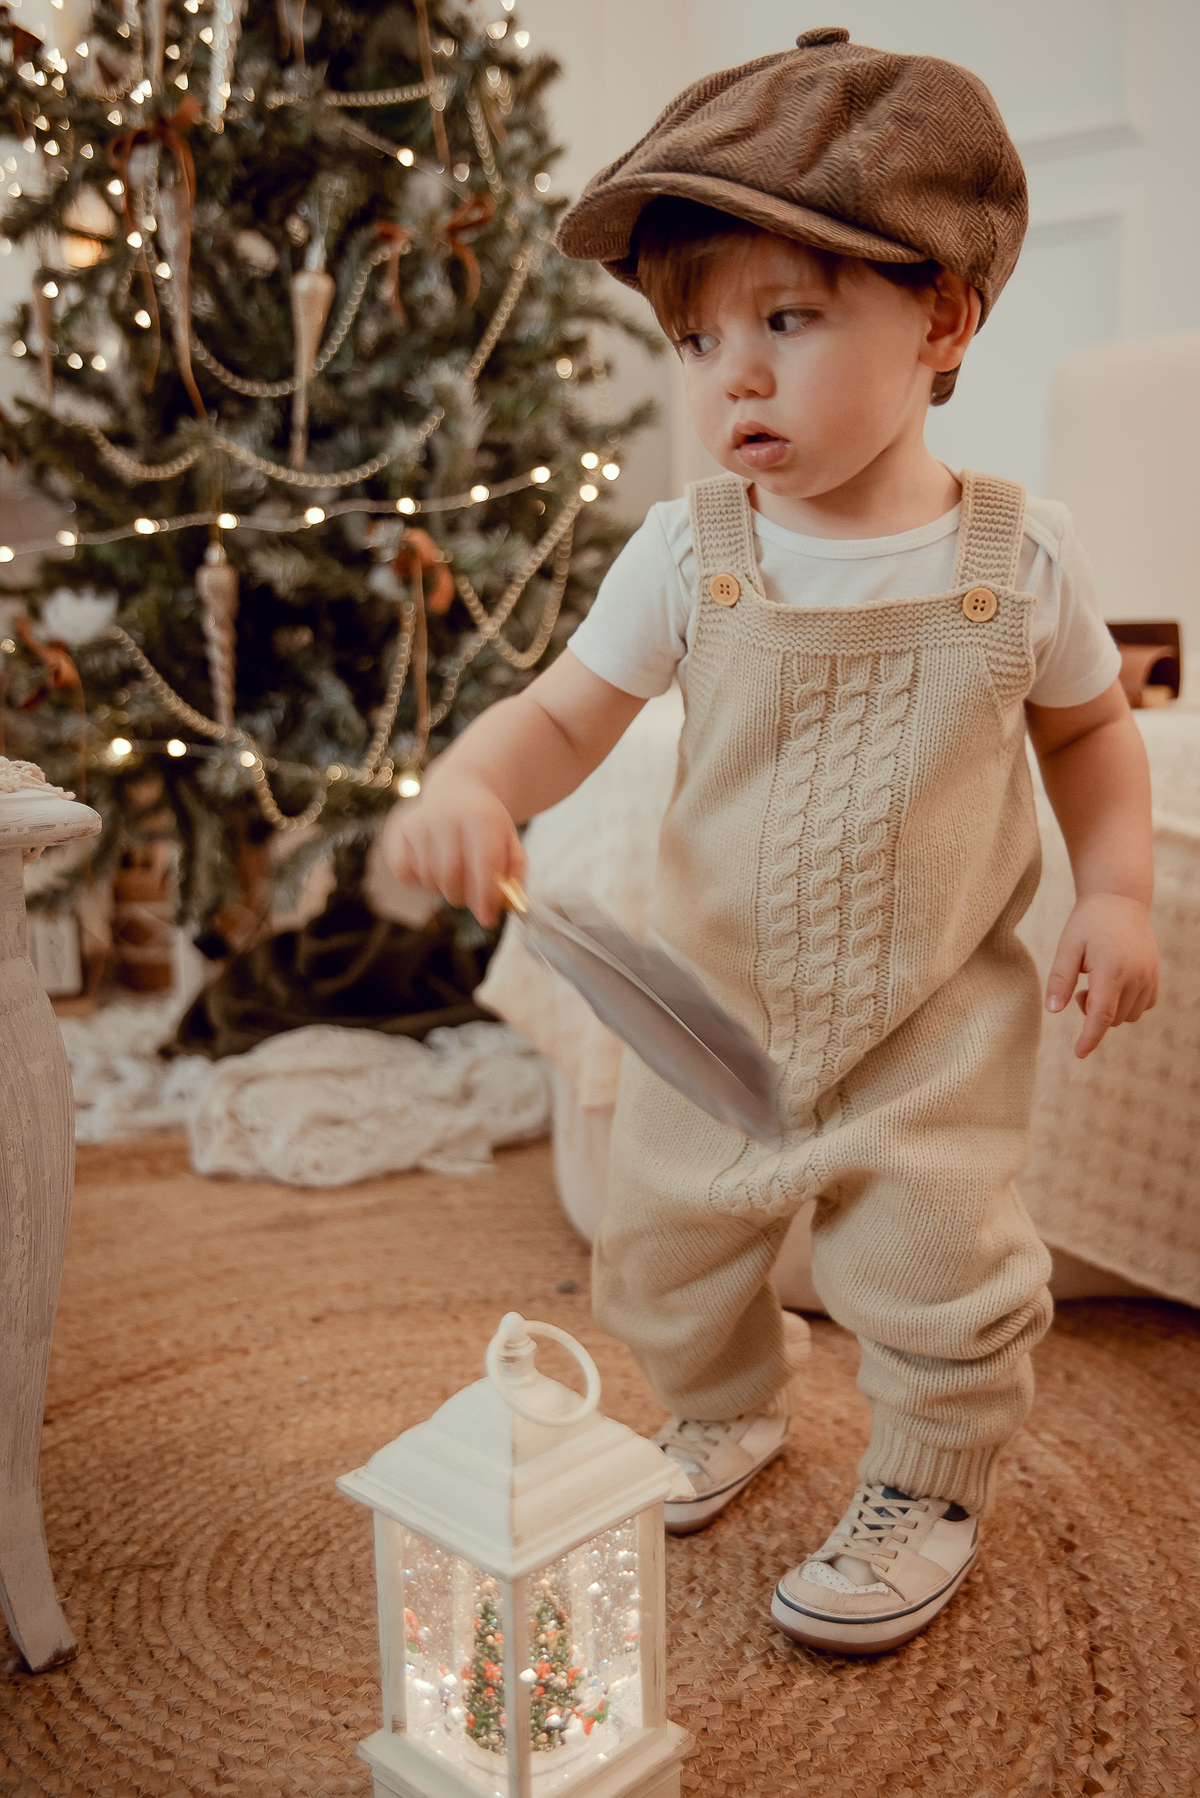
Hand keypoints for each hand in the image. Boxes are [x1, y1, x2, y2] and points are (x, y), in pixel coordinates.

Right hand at [379, 772, 525, 927]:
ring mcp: (420, 824)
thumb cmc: (487, 824)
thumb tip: (510, 904)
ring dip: (442, 888)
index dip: (485, 897)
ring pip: (429, 879)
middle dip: (463, 897)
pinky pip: (405, 873)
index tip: (488, 919)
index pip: (483, 865)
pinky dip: (418, 880)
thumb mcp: (510, 839)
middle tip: (471, 894)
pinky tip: (431, 867)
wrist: (458, 789)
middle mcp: (447, 818)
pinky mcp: (400, 831)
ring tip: (454, 872)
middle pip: (451, 879)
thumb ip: (516, 870)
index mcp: (481, 819)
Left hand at [1045, 893, 1158, 1058]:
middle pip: (1113, 1019)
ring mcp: (1150, 977)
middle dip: (1093, 1013)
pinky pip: (1143, 1006)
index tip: (1079, 1053)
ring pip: (1129, 1016)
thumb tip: (1053, 1010)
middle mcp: (1136, 976)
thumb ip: (1060, 980)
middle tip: (1081, 986)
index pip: (1102, 1016)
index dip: (1090, 1038)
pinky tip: (1114, 984)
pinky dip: (1127, 1005)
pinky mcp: (1155, 976)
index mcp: (1112, 970)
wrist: (1120, 900)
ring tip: (1096, 981)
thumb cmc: (1088, 922)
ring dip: (1110, 1010)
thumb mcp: (1067, 947)